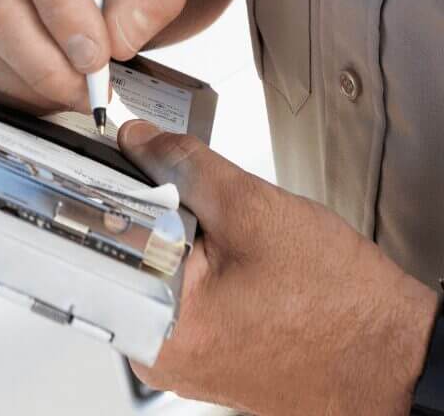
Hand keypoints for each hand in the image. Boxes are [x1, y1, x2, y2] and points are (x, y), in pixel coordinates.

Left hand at [119, 121, 438, 415]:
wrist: (396, 355)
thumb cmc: (341, 304)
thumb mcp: (253, 209)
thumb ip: (183, 165)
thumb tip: (137, 140)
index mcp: (160, 326)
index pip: (100, 238)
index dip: (107, 187)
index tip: (116, 160)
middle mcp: (159, 351)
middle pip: (121, 251)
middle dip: (147, 210)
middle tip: (188, 200)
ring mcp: (179, 354)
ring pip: (149, 265)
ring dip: (172, 232)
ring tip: (221, 232)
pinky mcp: (201, 348)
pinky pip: (174, 286)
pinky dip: (191, 257)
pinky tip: (226, 252)